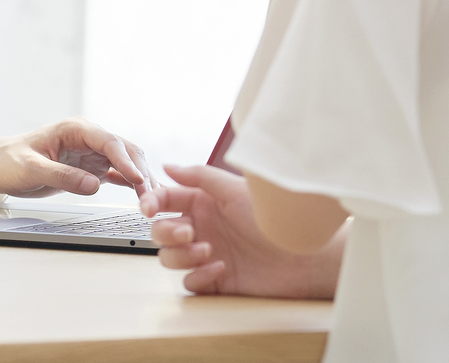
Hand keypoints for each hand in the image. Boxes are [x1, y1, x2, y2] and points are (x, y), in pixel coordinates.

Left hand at [0, 118, 154, 206]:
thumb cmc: (8, 161)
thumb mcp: (31, 169)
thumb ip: (62, 176)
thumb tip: (93, 185)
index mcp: (76, 129)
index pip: (109, 142)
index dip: (127, 161)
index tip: (140, 180)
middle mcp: (88, 137)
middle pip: (125, 151)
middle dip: (141, 172)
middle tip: (154, 197)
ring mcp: (92, 152)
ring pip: (126, 162)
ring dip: (141, 179)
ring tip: (155, 201)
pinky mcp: (90, 167)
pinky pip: (118, 174)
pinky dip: (132, 184)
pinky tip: (145, 196)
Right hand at [140, 163, 342, 298]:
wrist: (301, 256)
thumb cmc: (272, 219)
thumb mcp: (233, 189)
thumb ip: (198, 176)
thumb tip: (167, 166)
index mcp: (203, 203)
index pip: (165, 200)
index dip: (151, 202)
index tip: (148, 208)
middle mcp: (202, 228)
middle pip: (161, 231)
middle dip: (168, 232)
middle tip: (189, 233)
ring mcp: (206, 254)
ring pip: (170, 258)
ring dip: (182, 255)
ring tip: (208, 251)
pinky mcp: (215, 279)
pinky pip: (190, 282)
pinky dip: (199, 276)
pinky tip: (220, 268)